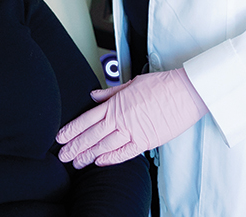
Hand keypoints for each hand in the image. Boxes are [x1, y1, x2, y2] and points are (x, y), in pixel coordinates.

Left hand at [56, 68, 207, 168]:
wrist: (184, 92)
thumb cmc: (161, 85)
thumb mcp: (131, 83)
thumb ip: (111, 92)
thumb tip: (94, 95)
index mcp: (116, 103)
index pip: (87, 118)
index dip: (72, 129)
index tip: (61, 136)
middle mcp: (121, 118)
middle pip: (92, 135)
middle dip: (75, 146)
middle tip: (62, 155)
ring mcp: (133, 131)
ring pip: (105, 146)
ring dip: (89, 155)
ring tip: (76, 163)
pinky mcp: (146, 141)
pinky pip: (125, 153)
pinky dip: (112, 159)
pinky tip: (100, 163)